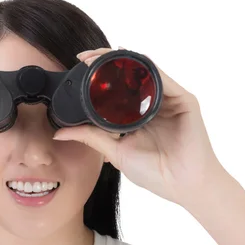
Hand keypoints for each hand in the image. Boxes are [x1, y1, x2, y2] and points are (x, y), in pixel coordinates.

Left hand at [53, 47, 226, 206]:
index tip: (79, 65)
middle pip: (130, 73)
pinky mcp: (184, 100)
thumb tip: (60, 132)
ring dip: (121, 60)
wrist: (184, 187)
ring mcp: (170, 100)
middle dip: (106, 61)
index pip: (118, 86)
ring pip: (144, 69)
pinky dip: (144, 68)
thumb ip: (91, 137)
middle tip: (84, 58)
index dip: (99, 74)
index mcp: (138, 114)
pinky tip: (127, 64)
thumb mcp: (116, 151)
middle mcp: (154, 103)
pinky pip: (162, 77)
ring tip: (98, 57)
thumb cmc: (157, 173)